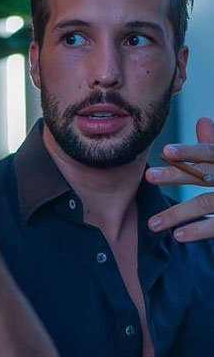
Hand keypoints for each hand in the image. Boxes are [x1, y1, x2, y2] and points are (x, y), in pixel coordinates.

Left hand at [147, 117, 213, 241]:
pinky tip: (178, 235)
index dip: (190, 152)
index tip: (165, 150)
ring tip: (152, 224)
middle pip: (205, 175)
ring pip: (206, 203)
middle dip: (176, 175)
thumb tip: (201, 121)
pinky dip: (199, 230)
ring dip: (177, 213)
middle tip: (148, 175)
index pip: (211, 152)